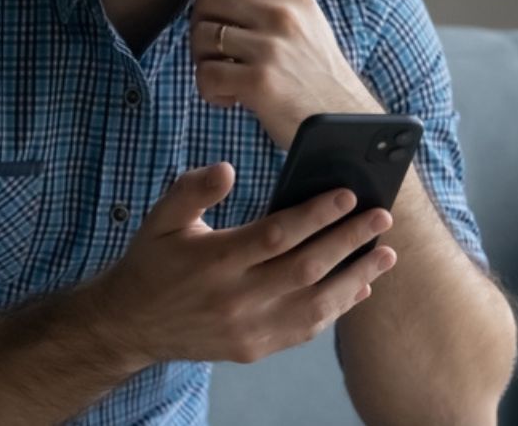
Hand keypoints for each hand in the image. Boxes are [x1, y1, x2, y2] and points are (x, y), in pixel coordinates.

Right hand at [90, 162, 396, 366]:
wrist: (131, 324)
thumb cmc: (152, 261)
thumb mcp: (160, 218)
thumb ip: (191, 190)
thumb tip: (226, 168)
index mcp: (214, 261)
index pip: (277, 234)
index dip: (316, 214)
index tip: (348, 194)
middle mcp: (235, 298)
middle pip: (305, 268)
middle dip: (349, 241)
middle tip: (382, 218)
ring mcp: (247, 328)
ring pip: (314, 305)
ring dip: (355, 278)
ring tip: (386, 254)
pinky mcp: (254, 348)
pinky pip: (305, 329)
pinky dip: (337, 309)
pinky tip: (360, 288)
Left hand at [183, 0, 380, 147]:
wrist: (342, 123)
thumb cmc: (317, 67)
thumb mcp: (309, 15)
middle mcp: (282, 14)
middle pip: (207, 1)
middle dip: (203, 29)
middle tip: (222, 54)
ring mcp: (271, 47)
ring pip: (201, 38)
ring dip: (204, 64)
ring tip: (231, 79)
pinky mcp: (259, 82)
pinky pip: (206, 75)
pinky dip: (210, 93)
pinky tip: (233, 100)